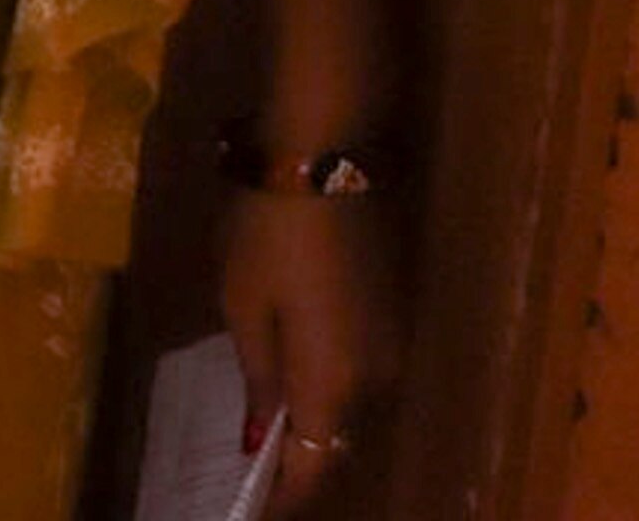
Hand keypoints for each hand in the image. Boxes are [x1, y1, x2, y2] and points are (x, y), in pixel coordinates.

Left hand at [219, 192, 400, 513]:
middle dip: (298, 453)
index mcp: (331, 381)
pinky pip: (361, 362)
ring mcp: (392, 338)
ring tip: (270, 417)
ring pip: (350, 398)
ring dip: (316, 410)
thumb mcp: (242, 302)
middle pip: (334, 434)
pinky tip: (299, 362)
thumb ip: (258, 373)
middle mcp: (375, 374)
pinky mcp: (396, 305)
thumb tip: (262, 435)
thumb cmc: (268, 227)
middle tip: (255, 463)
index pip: (310, 463)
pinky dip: (331, 372)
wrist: (326, 153)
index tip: (255, 507)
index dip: (283, 493)